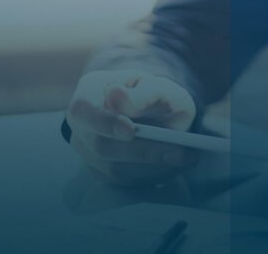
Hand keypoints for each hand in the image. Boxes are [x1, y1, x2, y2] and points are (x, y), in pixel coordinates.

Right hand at [67, 69, 197, 185]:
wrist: (156, 112)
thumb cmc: (155, 95)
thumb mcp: (158, 86)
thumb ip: (143, 93)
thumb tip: (116, 97)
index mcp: (90, 91)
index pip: (83, 109)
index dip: (104, 122)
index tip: (130, 131)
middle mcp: (81, 123)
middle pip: (99, 145)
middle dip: (142, 152)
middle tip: (179, 152)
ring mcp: (87, 149)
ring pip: (113, 168)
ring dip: (152, 166)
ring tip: (185, 157)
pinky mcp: (100, 171)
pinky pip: (123, 181)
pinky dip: (151, 175)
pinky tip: (173, 165)